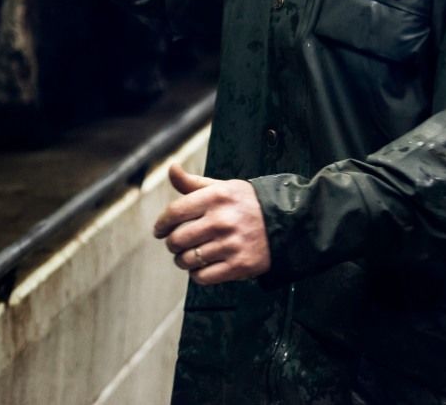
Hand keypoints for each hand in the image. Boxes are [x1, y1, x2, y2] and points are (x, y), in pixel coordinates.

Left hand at [153, 163, 271, 285]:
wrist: (285, 222)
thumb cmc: (246, 204)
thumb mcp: (222, 188)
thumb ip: (193, 183)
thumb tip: (171, 168)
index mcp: (216, 197)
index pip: (174, 212)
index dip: (161, 224)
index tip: (160, 230)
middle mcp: (222, 220)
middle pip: (177, 239)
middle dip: (172, 244)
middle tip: (176, 244)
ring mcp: (230, 244)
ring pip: (188, 260)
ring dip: (182, 261)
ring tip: (188, 256)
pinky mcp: (238, 265)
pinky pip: (203, 276)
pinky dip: (197, 274)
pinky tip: (202, 266)